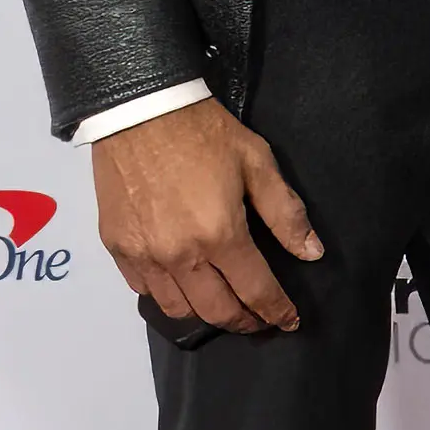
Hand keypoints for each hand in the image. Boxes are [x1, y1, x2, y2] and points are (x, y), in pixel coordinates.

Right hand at [92, 98, 320, 332]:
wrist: (138, 108)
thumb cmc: (202, 131)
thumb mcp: (256, 161)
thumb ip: (284, 212)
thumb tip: (312, 253)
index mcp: (220, 234)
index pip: (256, 291)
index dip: (277, 311)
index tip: (289, 320)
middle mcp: (180, 255)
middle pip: (217, 311)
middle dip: (244, 321)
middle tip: (258, 319)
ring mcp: (144, 254)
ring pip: (177, 308)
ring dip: (203, 314)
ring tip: (220, 305)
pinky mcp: (117, 245)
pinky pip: (142, 289)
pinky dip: (165, 294)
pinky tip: (179, 284)